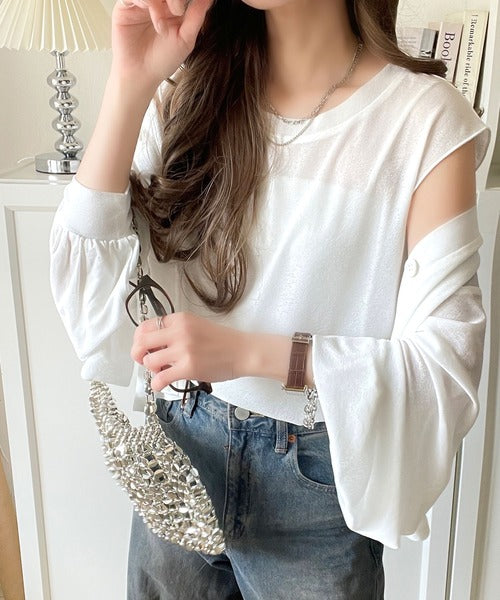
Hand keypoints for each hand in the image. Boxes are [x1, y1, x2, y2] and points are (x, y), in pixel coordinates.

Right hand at [111, 0, 212, 89]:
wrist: (142, 74)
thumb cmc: (164, 59)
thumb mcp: (186, 39)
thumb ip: (196, 17)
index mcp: (174, 6)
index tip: (184, 12)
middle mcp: (159, 1)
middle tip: (177, 12)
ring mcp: (142, 2)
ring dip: (160, 1)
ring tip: (162, 26)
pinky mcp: (126, 5)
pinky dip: (147, 2)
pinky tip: (155, 22)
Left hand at [130, 312, 245, 390]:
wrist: (242, 351)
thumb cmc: (222, 341)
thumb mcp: (196, 325)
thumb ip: (175, 331)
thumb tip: (153, 344)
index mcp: (180, 319)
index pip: (146, 326)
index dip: (139, 339)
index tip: (144, 347)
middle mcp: (179, 331)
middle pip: (142, 342)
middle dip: (138, 354)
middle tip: (145, 361)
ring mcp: (183, 349)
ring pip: (149, 361)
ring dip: (151, 369)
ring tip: (162, 371)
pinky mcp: (188, 368)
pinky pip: (160, 378)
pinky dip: (156, 384)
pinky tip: (161, 384)